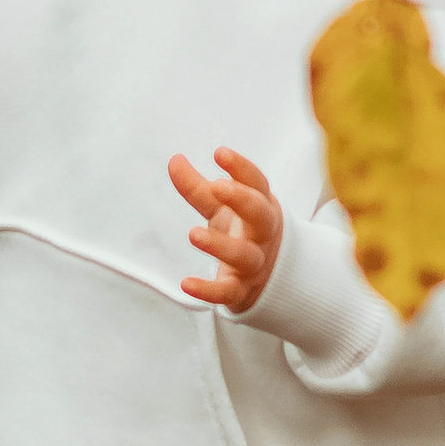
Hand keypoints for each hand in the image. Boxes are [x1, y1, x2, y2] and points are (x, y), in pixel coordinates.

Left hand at [170, 146, 282, 312]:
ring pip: (244, 255)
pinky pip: (227, 292)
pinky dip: (208, 290)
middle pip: (260, 215)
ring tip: (194, 234)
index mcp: (262, 207)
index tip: (219, 153)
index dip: (241, 168)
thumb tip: (174, 159)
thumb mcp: (222, 208)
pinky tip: (186, 283)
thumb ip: (199, 187)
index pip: (258, 184)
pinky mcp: (241, 290)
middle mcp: (262, 235)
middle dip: (241, 199)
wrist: (270, 280)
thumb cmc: (243, 233)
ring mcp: (254, 264)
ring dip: (220, 245)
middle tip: (216, 185)